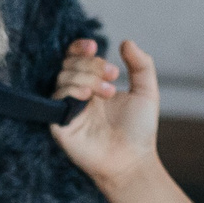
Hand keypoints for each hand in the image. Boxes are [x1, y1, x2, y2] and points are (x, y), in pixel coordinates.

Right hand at [51, 38, 161, 191]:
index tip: (94, 46)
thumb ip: (141, 65)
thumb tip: (126, 41)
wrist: (133, 160)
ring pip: (63, 77)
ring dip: (87, 77)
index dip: (79, 48)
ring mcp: (67, 110)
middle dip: (91, 64)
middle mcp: (77, 95)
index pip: (76, 58)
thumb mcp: (146, 91)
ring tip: (108, 92)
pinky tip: (88, 95)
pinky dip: (71, 90)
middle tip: (113, 74)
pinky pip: (57, 99)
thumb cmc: (139, 131)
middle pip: (69, 64)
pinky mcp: (60, 125)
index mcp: (93, 85)